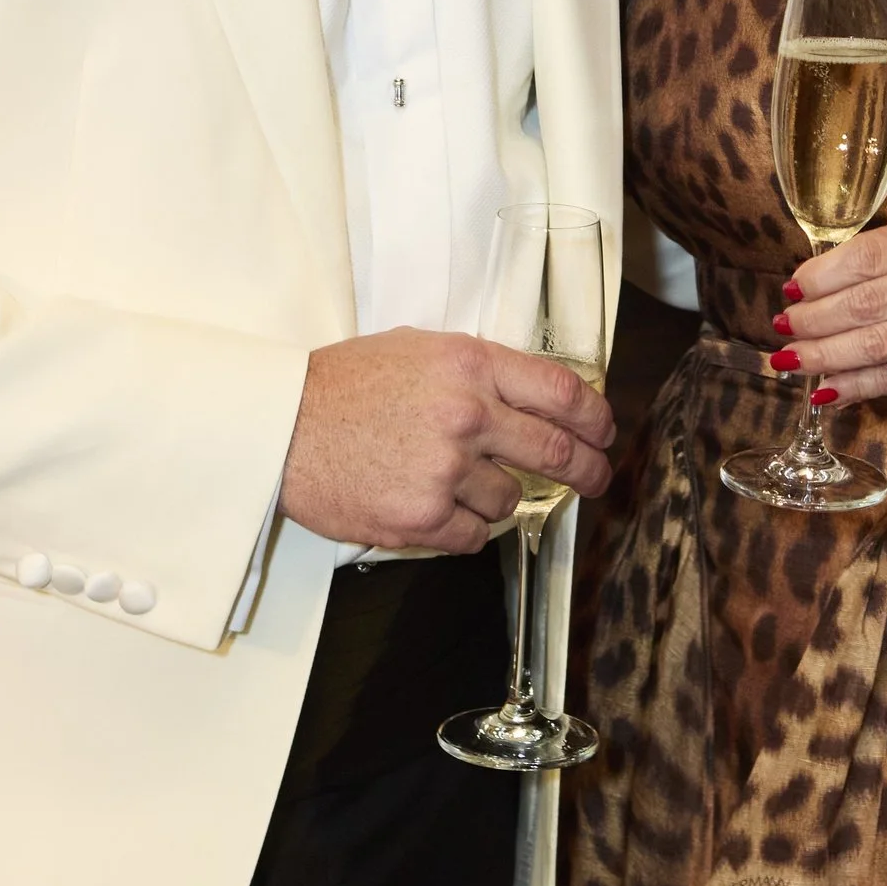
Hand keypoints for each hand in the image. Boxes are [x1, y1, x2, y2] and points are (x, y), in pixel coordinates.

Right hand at [280, 329, 613, 552]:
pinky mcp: (422, 518)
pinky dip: (462, 527)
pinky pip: (472, 535)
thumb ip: (477, 370)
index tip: (605, 432)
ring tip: (454, 481)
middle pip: (556, 451)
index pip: (561, 391)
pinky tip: (433, 507)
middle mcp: (466, 414)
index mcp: (469, 364)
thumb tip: (532, 395)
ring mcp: (445, 470)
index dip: (596, 417)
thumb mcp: (418, 350)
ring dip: (497, 497)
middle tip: (596, 479)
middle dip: (588, 470)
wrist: (281, 427)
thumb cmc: (344, 385)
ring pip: (510, 500)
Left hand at [774, 215, 886, 408]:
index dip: (820, 276)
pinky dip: (852, 386)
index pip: (867, 257)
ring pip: (876, 345)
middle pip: (865, 303)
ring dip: (824, 355)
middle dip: (814, 319)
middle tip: (782, 328)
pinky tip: (824, 389)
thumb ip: (871, 265)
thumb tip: (801, 291)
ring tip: (790, 360)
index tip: (791, 289)